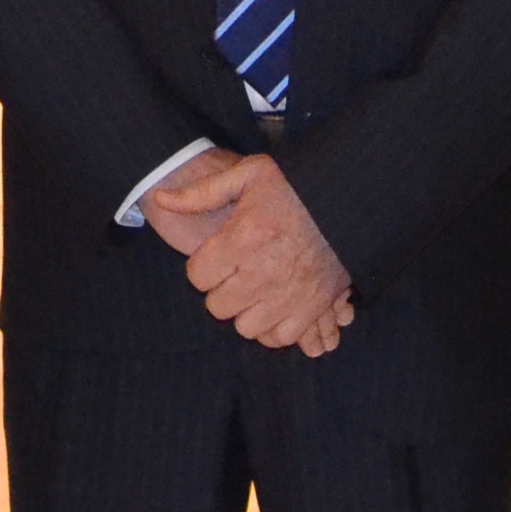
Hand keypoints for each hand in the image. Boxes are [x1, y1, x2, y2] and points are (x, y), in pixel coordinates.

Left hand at [146, 150, 355, 357]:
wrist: (349, 203)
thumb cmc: (296, 188)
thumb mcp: (248, 175)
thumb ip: (201, 193)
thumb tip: (161, 198)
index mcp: (243, 238)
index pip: (197, 277)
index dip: (204, 266)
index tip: (218, 255)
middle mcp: (262, 272)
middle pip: (218, 307)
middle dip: (222, 290)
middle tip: (237, 272)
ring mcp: (288, 294)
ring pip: (245, 326)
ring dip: (247, 310)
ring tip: (256, 287)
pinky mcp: (312, 308)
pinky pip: (279, 336)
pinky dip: (274, 326)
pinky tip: (275, 303)